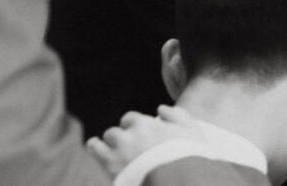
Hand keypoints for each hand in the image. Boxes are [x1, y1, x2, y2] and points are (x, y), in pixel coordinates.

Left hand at [86, 105, 202, 177]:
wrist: (178, 179)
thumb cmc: (188, 155)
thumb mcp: (192, 130)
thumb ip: (177, 115)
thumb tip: (160, 108)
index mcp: (145, 123)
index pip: (131, 119)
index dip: (135, 126)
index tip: (141, 135)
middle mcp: (129, 134)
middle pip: (118, 130)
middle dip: (123, 135)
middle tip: (131, 146)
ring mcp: (118, 150)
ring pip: (108, 137)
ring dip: (110, 141)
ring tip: (116, 149)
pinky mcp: (110, 166)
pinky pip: (95, 149)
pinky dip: (94, 146)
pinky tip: (94, 145)